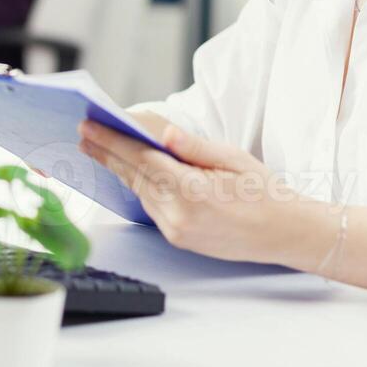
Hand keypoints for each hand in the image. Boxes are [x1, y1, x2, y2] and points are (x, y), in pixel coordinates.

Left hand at [78, 120, 313, 264]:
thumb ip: (195, 147)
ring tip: (98, 148)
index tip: (90, 127)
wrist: (283, 233)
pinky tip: (127, 171)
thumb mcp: (233, 159)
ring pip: (140, 192)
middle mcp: (179, 215)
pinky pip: (151, 207)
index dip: (112, 141)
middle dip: (106, 153)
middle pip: (134, 176)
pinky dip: (139, 186)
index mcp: (194, 192)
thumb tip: (163, 133)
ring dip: (119, 169)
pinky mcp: (177, 238)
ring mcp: (176, 231)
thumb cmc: (264, 192)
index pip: (142, 160)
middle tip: (83, 134)